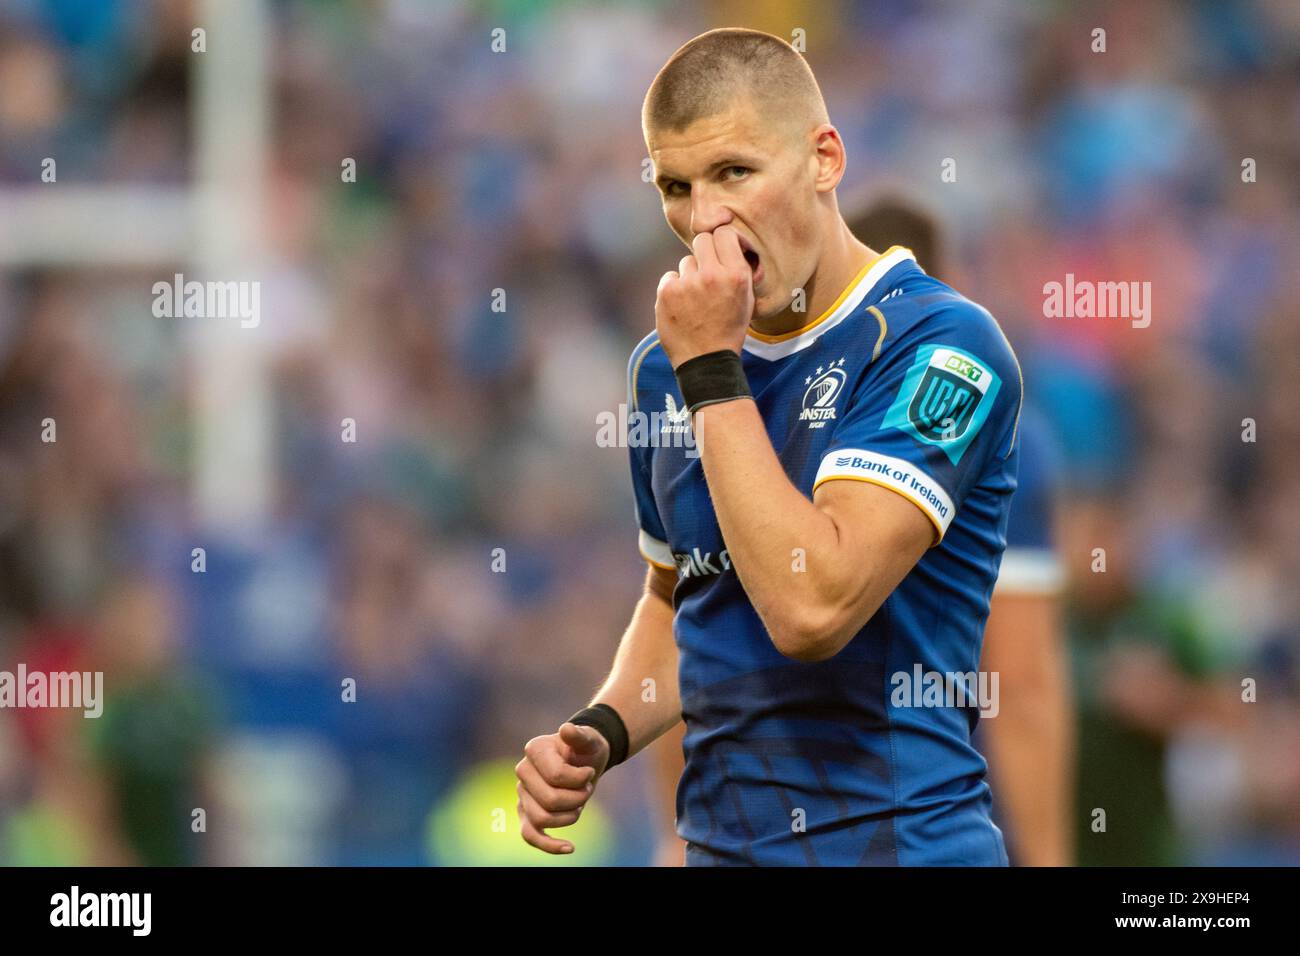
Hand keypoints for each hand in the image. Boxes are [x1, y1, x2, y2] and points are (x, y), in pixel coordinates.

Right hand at [515, 721, 609, 853]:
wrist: (585, 760)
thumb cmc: (586, 749)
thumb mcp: (589, 739)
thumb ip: (580, 735)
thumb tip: (567, 729)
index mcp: (535, 750)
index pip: (556, 776)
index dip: (580, 779)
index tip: (590, 772)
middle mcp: (523, 771)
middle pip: (550, 800)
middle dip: (577, 798)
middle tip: (587, 788)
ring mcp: (522, 793)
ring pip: (542, 819)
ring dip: (570, 816)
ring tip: (580, 803)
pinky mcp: (526, 812)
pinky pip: (530, 835)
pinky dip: (548, 845)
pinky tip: (570, 847)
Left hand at [655, 225, 752, 368]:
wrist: (706, 360)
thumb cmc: (729, 330)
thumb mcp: (747, 299)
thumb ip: (740, 270)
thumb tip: (732, 246)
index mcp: (736, 275)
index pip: (725, 233)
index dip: (722, 240)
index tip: (721, 250)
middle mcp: (712, 275)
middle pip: (702, 240)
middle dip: (705, 252)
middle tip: (706, 270)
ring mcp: (688, 283)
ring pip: (686, 261)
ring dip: (690, 274)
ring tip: (695, 298)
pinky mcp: (667, 292)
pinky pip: (670, 276)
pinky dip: (674, 288)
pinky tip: (682, 305)